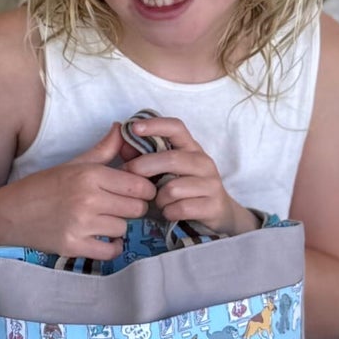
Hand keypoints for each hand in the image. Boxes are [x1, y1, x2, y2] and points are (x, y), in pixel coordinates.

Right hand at [0, 124, 156, 259]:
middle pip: (137, 208)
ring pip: (124, 229)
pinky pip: (111, 251)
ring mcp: (81, 224)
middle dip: (131, 208)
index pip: (139, 185)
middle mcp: (87, 198)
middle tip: (117, 207)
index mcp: (89, 174)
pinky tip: (100, 238)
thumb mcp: (72, 164)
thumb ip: (103, 149)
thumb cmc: (42, 186)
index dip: (142, 190)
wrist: (9, 214)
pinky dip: (110, 247)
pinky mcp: (74, 246)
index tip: (134, 192)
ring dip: (116, 227)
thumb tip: (123, 129)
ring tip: (100, 221)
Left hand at [121, 116, 251, 237]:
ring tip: (158, 201)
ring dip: (158, 198)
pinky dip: (168, 212)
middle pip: (171, 159)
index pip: (176, 127)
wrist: (216, 213)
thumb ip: (141, 156)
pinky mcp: (213, 205)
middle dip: (144, 167)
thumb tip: (122, 143)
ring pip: (174, 188)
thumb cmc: (182, 187)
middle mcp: (203, 162)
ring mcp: (211, 183)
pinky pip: (181, 208)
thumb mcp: (162, 170)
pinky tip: (168, 212)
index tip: (134, 128)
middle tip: (130, 175)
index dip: (155, 125)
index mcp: (190, 148)